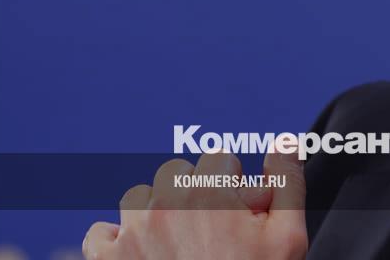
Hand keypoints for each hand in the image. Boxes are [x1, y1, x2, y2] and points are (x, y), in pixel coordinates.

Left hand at [82, 151, 306, 259]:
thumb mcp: (287, 238)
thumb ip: (287, 182)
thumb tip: (285, 140)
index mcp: (209, 192)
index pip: (218, 159)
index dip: (234, 188)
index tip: (239, 217)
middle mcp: (165, 204)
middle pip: (178, 173)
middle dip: (195, 195)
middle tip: (213, 234)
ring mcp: (132, 232)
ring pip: (141, 199)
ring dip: (158, 216)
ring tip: (182, 250)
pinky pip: (102, 234)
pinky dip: (118, 244)